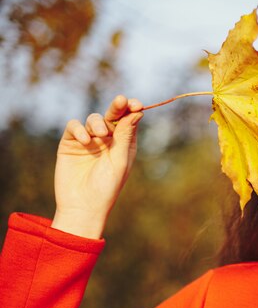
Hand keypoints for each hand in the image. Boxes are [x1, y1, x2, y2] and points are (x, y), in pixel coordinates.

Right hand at [51, 96, 143, 238]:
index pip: (129, 120)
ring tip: (100, 135)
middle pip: (113, 116)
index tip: (136, 104)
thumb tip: (137, 112)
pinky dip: (79, 129)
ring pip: (93, 119)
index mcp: (124, 143)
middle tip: (121, 101)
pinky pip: (74, 127)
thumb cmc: (107, 187)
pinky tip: (85, 141)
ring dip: (97, 123)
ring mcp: (89, 140)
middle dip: (117, 107)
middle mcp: (108, 139)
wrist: (83, 206)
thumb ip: (125, 136)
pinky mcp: (70, 143)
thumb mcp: (119, 160)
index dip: (132, 110)